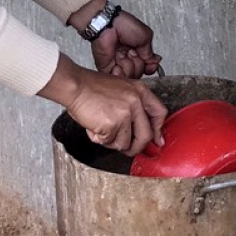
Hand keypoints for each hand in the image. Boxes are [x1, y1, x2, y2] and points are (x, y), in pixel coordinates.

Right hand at [42, 56, 167, 155]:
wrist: (75, 85)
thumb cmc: (91, 87)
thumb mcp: (120, 89)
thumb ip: (133, 106)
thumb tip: (139, 128)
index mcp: (140, 91)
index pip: (159, 113)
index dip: (158, 130)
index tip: (157, 140)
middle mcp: (135, 102)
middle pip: (146, 135)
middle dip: (137, 147)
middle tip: (129, 149)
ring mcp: (125, 113)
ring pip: (125, 143)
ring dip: (112, 141)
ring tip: (101, 127)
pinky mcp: (112, 124)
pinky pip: (108, 142)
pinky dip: (99, 139)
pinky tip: (94, 126)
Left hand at [92, 10, 160, 79]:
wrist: (108, 25)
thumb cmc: (123, 25)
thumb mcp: (145, 36)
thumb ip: (150, 53)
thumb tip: (154, 62)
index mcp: (136, 51)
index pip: (146, 67)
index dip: (150, 68)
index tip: (151, 65)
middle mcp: (127, 58)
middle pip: (139, 74)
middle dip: (139, 64)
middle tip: (133, 52)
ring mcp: (118, 63)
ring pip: (129, 77)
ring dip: (129, 65)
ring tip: (124, 54)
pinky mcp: (107, 68)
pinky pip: (117, 78)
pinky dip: (119, 73)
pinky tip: (118, 63)